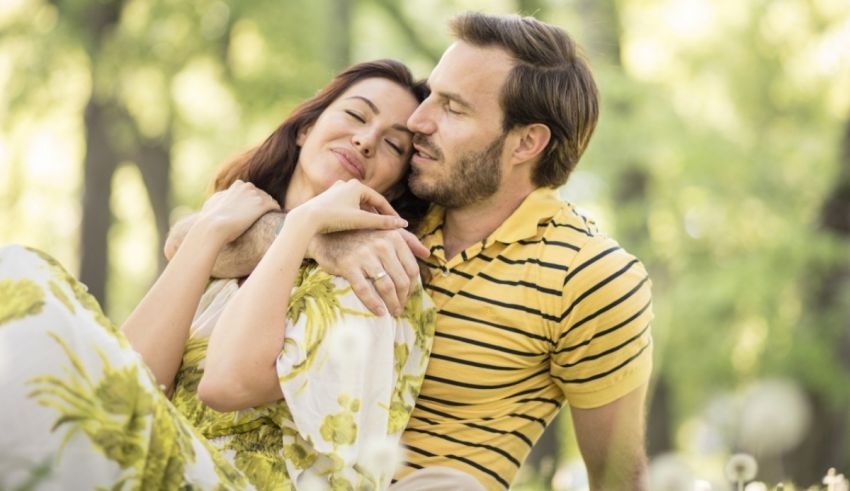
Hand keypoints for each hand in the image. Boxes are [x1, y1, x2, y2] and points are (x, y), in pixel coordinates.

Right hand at [197, 180, 280, 244]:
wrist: (214, 225)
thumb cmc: (212, 218)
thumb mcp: (215, 201)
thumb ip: (223, 197)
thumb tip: (224, 198)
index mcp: (239, 184)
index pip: (253, 191)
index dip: (255, 202)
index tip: (254, 211)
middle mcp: (249, 186)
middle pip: (263, 195)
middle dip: (263, 205)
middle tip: (265, 216)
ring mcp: (256, 195)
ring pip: (270, 201)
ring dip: (270, 209)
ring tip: (271, 219)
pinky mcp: (262, 205)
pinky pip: (275, 206)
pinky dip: (277, 212)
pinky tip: (276, 219)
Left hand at [292, 179, 407, 233]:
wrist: (305, 219)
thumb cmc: (333, 218)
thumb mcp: (360, 221)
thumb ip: (381, 222)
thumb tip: (403, 224)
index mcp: (357, 185)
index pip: (380, 200)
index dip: (390, 213)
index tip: (399, 224)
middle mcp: (347, 184)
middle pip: (369, 201)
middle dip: (379, 214)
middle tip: (388, 226)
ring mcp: (336, 190)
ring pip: (357, 204)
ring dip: (366, 215)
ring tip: (374, 228)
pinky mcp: (328, 198)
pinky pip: (347, 206)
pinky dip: (354, 215)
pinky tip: (356, 225)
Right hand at [308, 227, 429, 315]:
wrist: (326, 235)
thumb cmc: (359, 236)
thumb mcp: (385, 232)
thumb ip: (408, 241)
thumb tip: (427, 253)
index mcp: (394, 237)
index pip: (412, 269)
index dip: (412, 287)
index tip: (407, 297)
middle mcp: (381, 244)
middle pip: (401, 280)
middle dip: (403, 299)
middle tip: (399, 309)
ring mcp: (365, 254)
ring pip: (386, 286)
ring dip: (392, 304)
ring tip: (392, 312)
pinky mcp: (348, 265)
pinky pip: (365, 289)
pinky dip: (373, 304)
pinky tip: (379, 312)